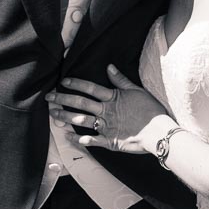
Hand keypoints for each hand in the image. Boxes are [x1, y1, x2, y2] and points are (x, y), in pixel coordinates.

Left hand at [48, 65, 171, 154]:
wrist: (159, 132)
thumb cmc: (150, 111)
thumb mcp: (137, 91)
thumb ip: (121, 80)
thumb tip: (109, 67)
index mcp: (112, 98)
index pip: (90, 88)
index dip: (75, 84)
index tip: (63, 82)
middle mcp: (106, 112)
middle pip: (80, 103)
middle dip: (63, 99)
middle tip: (49, 98)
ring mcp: (106, 127)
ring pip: (81, 121)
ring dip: (66, 117)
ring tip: (53, 114)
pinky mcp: (109, 142)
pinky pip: (91, 140)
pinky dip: (79, 139)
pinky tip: (68, 137)